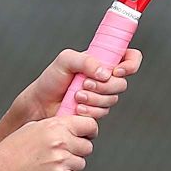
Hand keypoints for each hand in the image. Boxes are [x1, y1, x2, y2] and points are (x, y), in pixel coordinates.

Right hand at [0, 114, 98, 170]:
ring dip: (70, 165)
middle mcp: (61, 142)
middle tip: (62, 153)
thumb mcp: (32, 128)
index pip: (90, 125)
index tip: (84, 135)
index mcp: (56, 126)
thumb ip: (55, 126)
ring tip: (50, 164)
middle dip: (78, 150)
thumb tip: (74, 127)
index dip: (89, 131)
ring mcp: (62, 160)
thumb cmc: (14, 150)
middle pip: (88, 147)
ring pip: (81, 163)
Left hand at [11, 46, 142, 124]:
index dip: (130, 64)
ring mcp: (101, 95)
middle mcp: (104, 77)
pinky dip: (90, 111)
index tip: (116, 71)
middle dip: (103, 87)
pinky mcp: (96, 111)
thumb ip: (86, 60)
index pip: (130, 57)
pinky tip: (76, 108)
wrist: (40, 104)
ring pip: (112, 99)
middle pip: (122, 83)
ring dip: (94, 99)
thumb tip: (105, 73)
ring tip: (76, 96)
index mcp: (102, 60)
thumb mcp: (65, 60)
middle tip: (85, 84)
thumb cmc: (50, 80)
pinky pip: (103, 112)